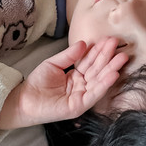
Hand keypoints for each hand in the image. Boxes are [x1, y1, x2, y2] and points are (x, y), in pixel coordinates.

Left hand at [0, 38, 128, 130]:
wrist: (24, 99)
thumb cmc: (37, 82)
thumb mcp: (54, 63)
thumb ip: (69, 55)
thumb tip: (84, 43)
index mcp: (76, 76)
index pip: (90, 62)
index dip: (99, 51)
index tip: (109, 39)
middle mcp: (81, 86)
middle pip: (97, 70)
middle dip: (108, 57)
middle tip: (118, 44)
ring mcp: (82, 96)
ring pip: (99, 81)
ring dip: (111, 69)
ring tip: (121, 57)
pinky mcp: (79, 106)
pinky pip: (94, 94)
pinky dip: (104, 84)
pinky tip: (113, 74)